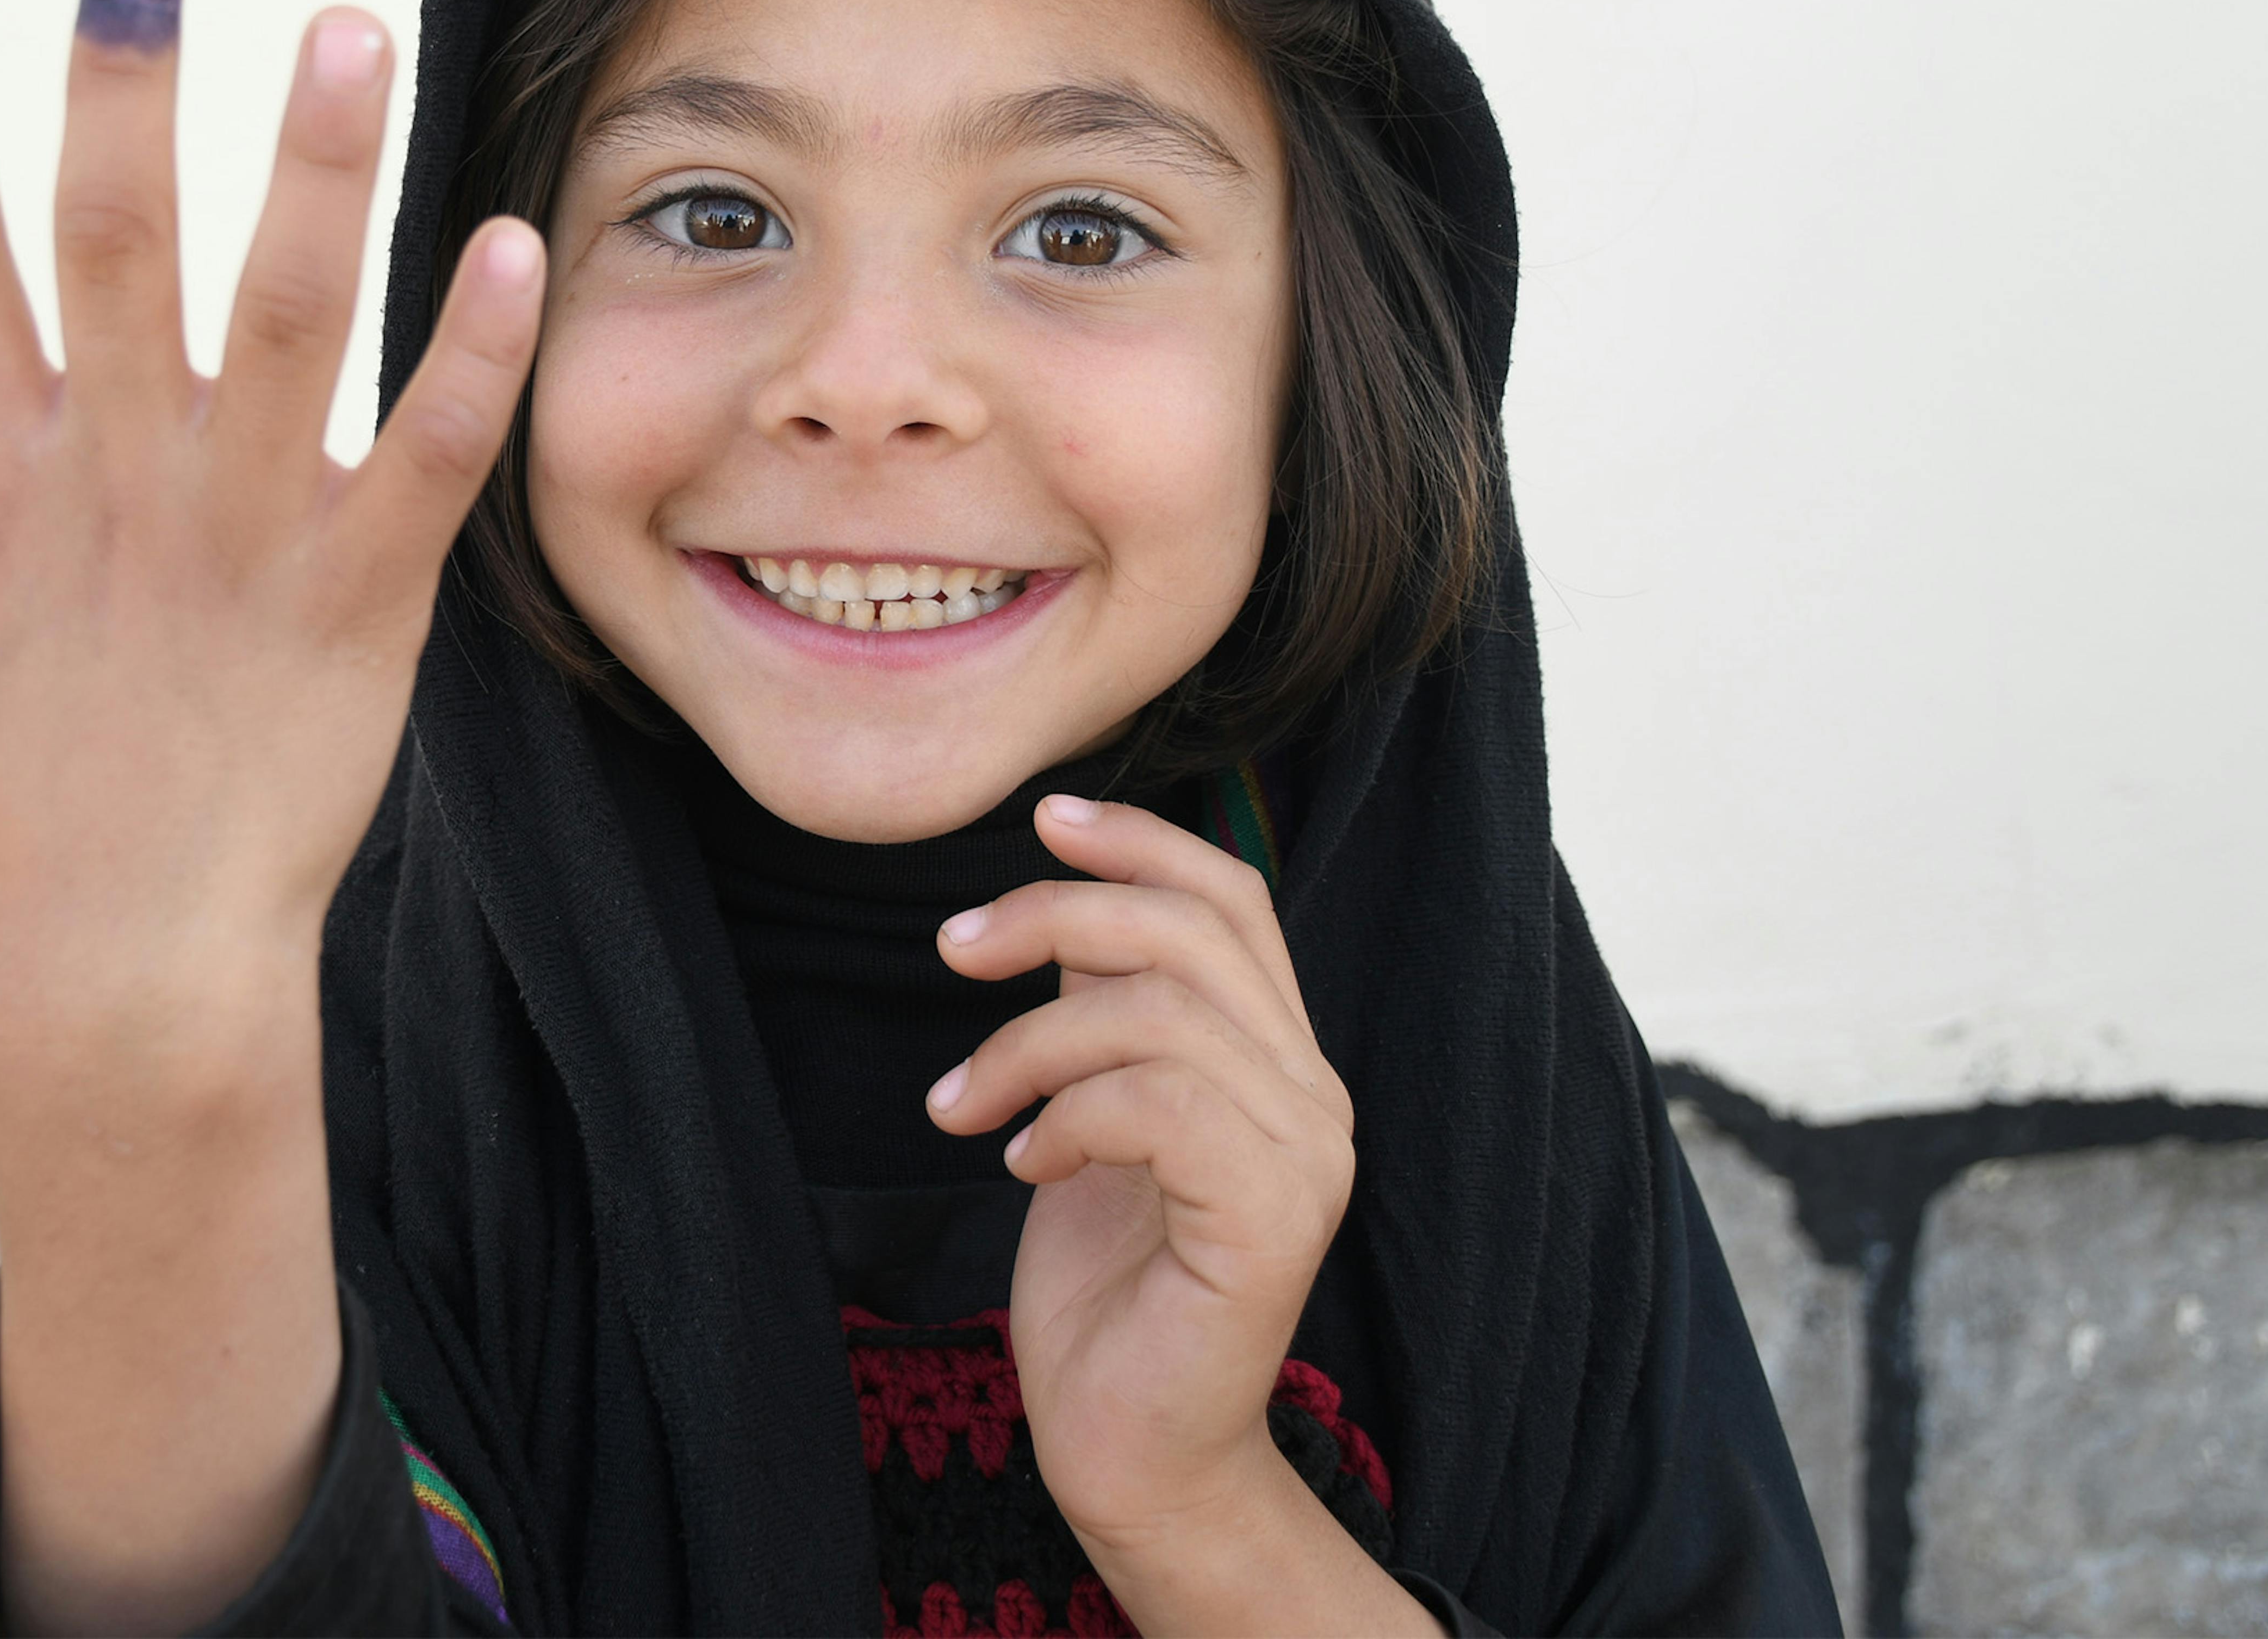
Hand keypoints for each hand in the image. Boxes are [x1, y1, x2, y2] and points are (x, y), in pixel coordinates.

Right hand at [0, 0, 542, 1054]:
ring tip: (348, 28)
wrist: (122, 982)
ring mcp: (240, 537)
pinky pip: (426, 456)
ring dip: (317, 170)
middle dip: (124, 99)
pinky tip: (511, 239)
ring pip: (288, 318)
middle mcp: (113, 488)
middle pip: (114, 254)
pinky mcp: (355, 600)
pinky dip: (474, 353)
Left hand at [937, 793, 1422, 1631]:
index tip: (1042, 817)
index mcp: (1279, 1063)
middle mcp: (1314, 1098)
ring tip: (963, 1104)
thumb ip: (1105, 1017)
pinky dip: (1065, 1115)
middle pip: (1193, 930)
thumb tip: (1068, 907)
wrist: (1130, 1448)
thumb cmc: (1104, 1292)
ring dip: (1028, 1041)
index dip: (1141, 839)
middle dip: (1056, 912)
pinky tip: (1021, 1164)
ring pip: (1160, 1012)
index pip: (1234, 899)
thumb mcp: (1093, 1118)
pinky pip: (1158, 1102)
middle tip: (953, 948)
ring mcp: (1306, 1157)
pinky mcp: (1273, 1217)